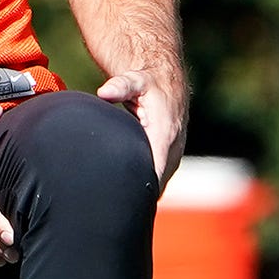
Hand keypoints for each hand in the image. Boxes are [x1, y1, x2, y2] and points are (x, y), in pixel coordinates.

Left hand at [98, 71, 187, 186]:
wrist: (168, 81)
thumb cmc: (149, 82)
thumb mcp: (135, 80)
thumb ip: (120, 87)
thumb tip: (104, 92)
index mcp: (165, 134)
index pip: (156, 171)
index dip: (140, 187)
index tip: (122, 195)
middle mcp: (173, 148)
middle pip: (156, 183)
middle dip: (136, 192)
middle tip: (110, 198)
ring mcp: (175, 154)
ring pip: (159, 183)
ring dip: (142, 189)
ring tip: (117, 195)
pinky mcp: (172, 157)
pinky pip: (160, 178)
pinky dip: (147, 183)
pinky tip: (129, 185)